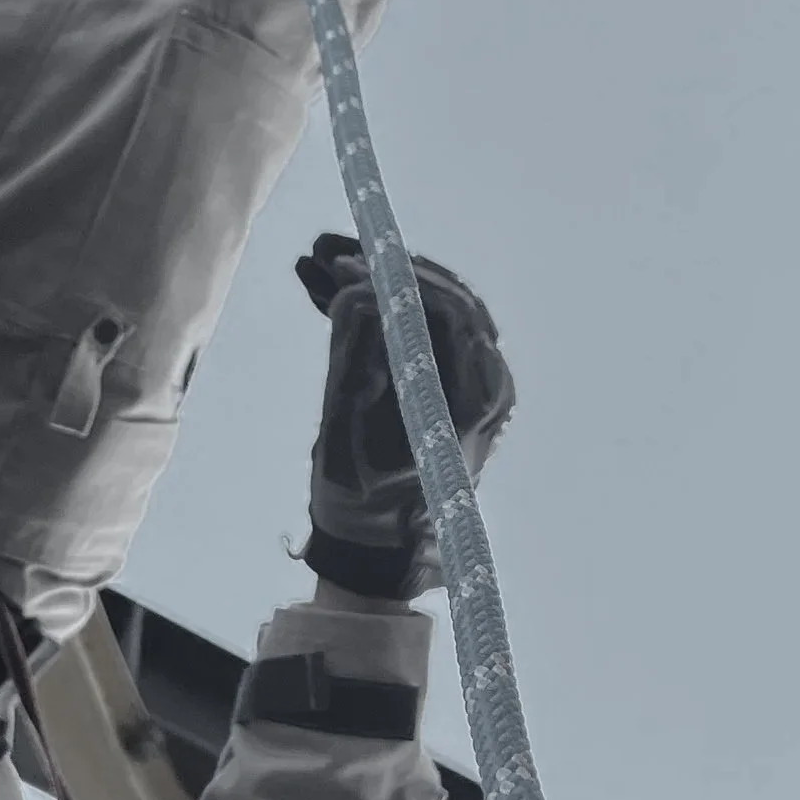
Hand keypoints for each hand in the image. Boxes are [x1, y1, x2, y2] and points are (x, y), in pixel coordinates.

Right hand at [297, 232, 514, 600]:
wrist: (378, 550)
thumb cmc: (366, 501)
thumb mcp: (351, 431)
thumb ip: (357, 359)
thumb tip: (360, 293)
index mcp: (477, 395)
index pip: (450, 308)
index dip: (397, 277)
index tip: (348, 263)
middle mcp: (483, 383)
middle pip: (439, 299)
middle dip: (382, 269)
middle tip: (328, 248)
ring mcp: (466, 385)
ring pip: (424, 312)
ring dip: (375, 285)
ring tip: (316, 262)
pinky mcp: (442, 389)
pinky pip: (414, 335)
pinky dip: (376, 313)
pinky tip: (323, 294)